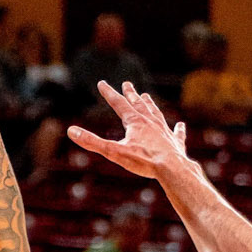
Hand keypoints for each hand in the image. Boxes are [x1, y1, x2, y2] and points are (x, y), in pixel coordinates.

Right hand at [68, 81, 191, 180]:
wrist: (172, 168)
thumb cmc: (143, 160)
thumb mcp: (113, 152)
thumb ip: (92, 142)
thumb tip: (71, 131)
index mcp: (135, 122)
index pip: (119, 104)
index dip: (109, 93)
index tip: (102, 83)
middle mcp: (150, 122)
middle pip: (139, 104)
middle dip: (131, 94)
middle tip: (127, 84)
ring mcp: (165, 131)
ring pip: (156, 114)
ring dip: (150, 105)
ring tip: (147, 97)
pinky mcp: (175, 143)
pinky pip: (177, 133)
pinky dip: (178, 129)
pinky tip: (181, 125)